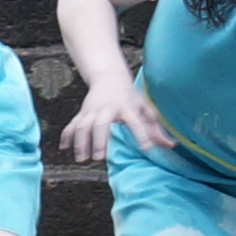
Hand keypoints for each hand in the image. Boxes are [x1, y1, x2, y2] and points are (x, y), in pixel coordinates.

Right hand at [57, 71, 171, 165]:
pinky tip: (63, 149)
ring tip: (81, 159)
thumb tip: (172, 145)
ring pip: (83, 125)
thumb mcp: (145, 109)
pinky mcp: (82, 113)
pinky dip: (67, 136)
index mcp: (127, 108)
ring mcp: (93, 110)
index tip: (146, 148)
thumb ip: (156, 129)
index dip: (142, 134)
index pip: (136, 122)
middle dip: (99, 140)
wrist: (109, 77)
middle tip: (99, 158)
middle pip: (101, 124)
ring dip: (80, 142)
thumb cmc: (130, 97)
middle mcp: (108, 109)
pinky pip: (72, 125)